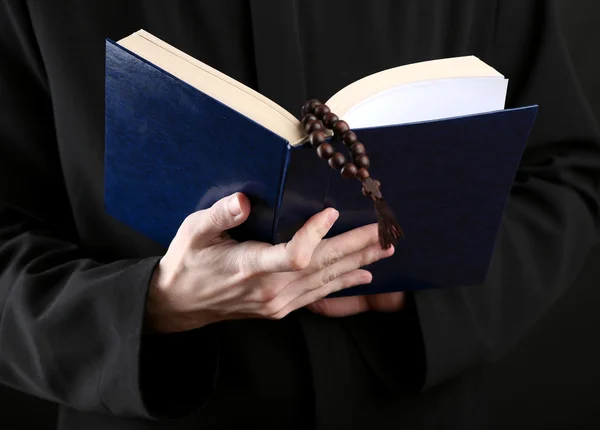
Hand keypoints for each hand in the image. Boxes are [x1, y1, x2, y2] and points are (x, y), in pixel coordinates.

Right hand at [145, 192, 393, 332]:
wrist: (179, 303)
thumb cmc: (188, 263)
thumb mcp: (194, 232)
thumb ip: (219, 216)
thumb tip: (241, 200)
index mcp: (249, 267)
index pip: (294, 254)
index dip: (316, 235)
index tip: (332, 212)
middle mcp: (270, 289)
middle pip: (322, 266)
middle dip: (356, 246)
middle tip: (385, 232)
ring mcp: (277, 302)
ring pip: (326, 281)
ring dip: (358, 263)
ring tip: (384, 249)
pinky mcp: (280, 307)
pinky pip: (319, 296)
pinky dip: (343, 284)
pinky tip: (363, 275)